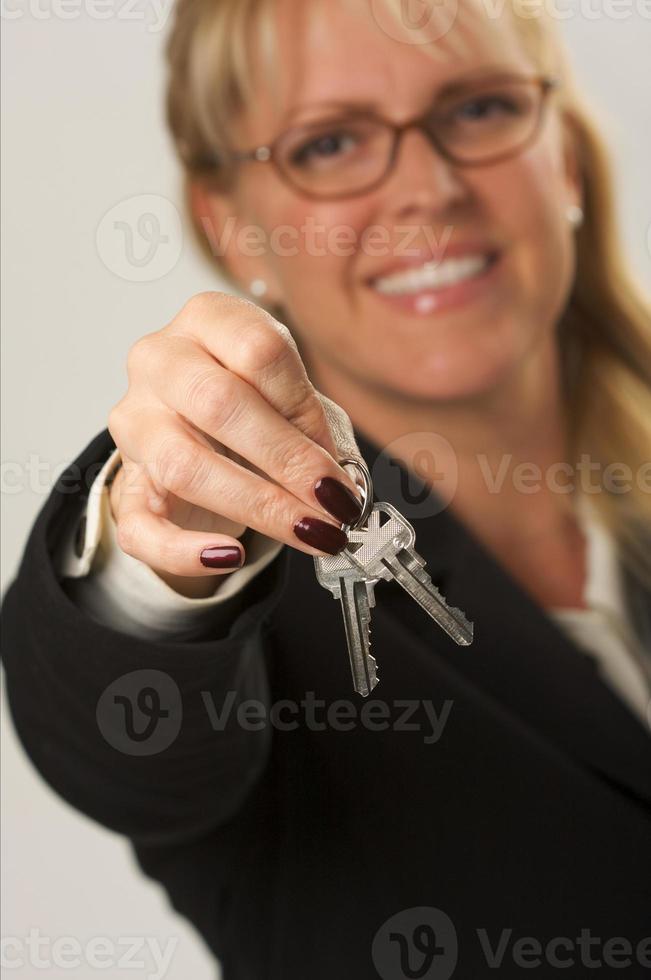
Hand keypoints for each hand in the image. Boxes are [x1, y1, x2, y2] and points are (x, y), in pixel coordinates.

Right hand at [108, 292, 364, 594]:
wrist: (193, 431)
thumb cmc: (249, 405)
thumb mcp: (284, 394)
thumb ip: (310, 425)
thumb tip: (341, 485)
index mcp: (205, 320)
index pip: (257, 351)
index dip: (304, 408)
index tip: (337, 457)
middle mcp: (159, 362)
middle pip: (218, 403)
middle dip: (287, 459)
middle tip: (334, 501)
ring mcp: (134, 423)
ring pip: (183, 464)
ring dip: (258, 505)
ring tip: (310, 532)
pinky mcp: (125, 486)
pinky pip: (141, 526)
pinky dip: (185, 549)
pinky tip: (229, 557)